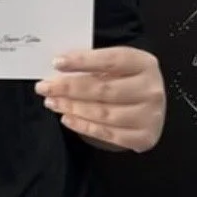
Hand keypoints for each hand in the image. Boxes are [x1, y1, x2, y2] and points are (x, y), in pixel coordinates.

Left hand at [34, 46, 164, 152]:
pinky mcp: (143, 136)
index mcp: (144, 63)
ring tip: (52, 102)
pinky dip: (83, 126)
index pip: (111, 60)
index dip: (83, 61)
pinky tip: (66, 118)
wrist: (152, 108)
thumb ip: (95, 65)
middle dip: (69, 88)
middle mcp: (151, 89)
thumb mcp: (119, 67)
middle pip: (103, 89)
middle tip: (45, 87)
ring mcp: (149, 115)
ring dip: (72, 108)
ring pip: (102, 113)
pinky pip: (106, 133)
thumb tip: (59, 68)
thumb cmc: (129, 82)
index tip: (57, 62)